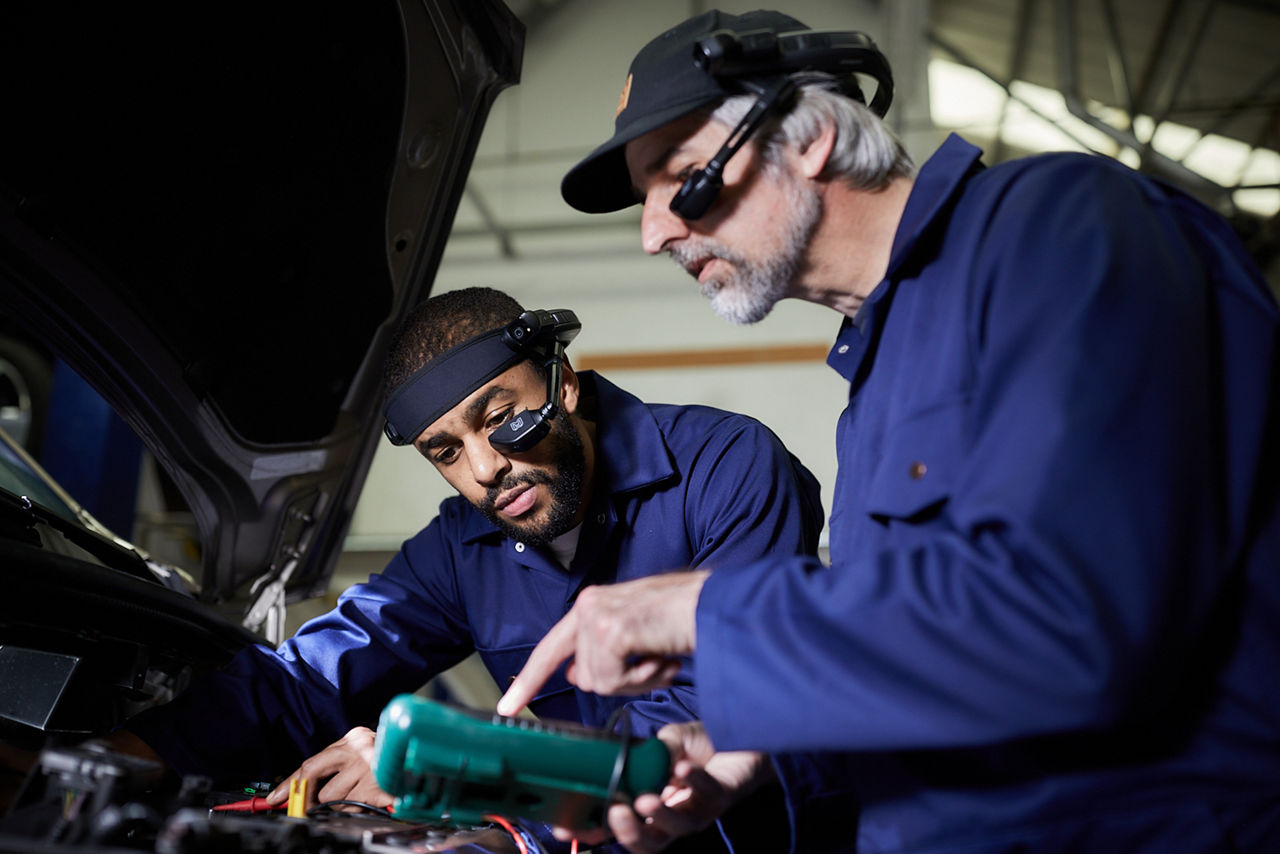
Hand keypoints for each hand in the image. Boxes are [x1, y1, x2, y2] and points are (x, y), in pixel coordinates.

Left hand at [264, 726, 392, 811]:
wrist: (425, 761)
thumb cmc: (390, 762)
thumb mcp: (361, 758)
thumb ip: (336, 769)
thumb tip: (302, 790)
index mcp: (353, 738)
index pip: (311, 761)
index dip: (290, 782)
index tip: (274, 798)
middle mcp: (358, 747)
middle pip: (313, 772)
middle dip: (306, 794)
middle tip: (304, 806)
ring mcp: (368, 765)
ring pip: (332, 797)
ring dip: (341, 804)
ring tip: (360, 796)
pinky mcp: (377, 784)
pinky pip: (351, 806)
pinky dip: (358, 807)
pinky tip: (371, 798)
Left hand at [497, 570, 708, 715]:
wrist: (716, 606)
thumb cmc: (687, 619)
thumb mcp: (638, 635)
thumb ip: (604, 651)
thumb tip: (576, 675)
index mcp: (592, 604)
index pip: (551, 647)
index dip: (529, 680)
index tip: (508, 708)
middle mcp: (588, 604)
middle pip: (581, 676)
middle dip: (619, 681)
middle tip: (654, 662)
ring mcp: (597, 617)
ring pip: (598, 683)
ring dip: (636, 680)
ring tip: (662, 657)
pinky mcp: (610, 631)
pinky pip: (612, 682)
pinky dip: (643, 680)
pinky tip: (663, 658)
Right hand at [598, 722, 773, 853]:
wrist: (745, 737)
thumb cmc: (703, 744)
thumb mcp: (669, 740)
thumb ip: (651, 750)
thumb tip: (632, 756)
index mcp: (652, 804)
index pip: (617, 825)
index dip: (591, 829)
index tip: (566, 826)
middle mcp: (674, 814)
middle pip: (647, 843)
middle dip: (627, 834)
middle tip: (615, 814)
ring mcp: (700, 808)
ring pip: (677, 829)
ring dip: (659, 816)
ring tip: (645, 799)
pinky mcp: (723, 795)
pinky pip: (708, 793)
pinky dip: (694, 780)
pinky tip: (683, 767)